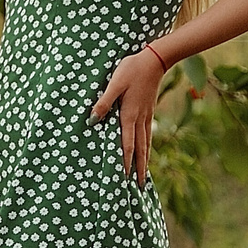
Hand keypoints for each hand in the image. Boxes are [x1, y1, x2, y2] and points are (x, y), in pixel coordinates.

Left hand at [91, 47, 169, 180]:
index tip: (125, 178)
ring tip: (144, 175)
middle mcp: (139, 119)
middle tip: (139, 187)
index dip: (126, 162)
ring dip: (145, 161)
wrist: (155, 60)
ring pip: (146, 143)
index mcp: (129, 115)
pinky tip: (146, 150)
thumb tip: (93, 120)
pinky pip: (147, 134)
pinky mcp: (148, 111)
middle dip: (139, 169)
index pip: (127, 144)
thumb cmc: (131, 69)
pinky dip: (147, 147)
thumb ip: (104, 102)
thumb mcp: (115, 83)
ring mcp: (145, 116)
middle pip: (140, 149)